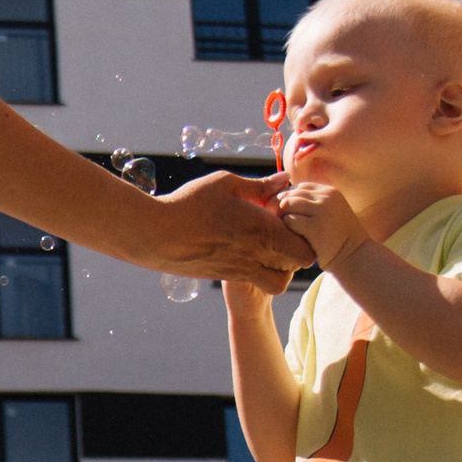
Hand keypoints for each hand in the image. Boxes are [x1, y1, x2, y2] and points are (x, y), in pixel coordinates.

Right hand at [143, 171, 312, 292]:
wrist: (155, 235)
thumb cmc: (190, 203)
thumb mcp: (225, 184)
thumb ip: (260, 185)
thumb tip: (284, 180)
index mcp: (263, 230)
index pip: (305, 247)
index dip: (305, 233)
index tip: (292, 218)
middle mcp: (256, 255)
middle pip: (297, 265)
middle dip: (296, 250)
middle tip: (283, 232)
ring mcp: (241, 270)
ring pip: (279, 281)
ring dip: (280, 267)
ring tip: (267, 247)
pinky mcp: (226, 277)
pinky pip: (255, 281)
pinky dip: (258, 271)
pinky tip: (242, 249)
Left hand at [274, 180, 372, 268]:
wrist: (355, 256)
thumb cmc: (337, 238)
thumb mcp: (328, 213)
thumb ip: (310, 204)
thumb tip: (279, 199)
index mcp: (330, 192)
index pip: (298, 188)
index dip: (287, 200)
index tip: (285, 215)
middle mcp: (327, 197)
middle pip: (291, 194)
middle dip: (281, 208)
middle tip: (281, 225)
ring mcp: (322, 210)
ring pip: (287, 205)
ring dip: (283, 218)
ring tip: (289, 232)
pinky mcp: (316, 227)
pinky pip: (289, 221)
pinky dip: (287, 229)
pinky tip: (294, 239)